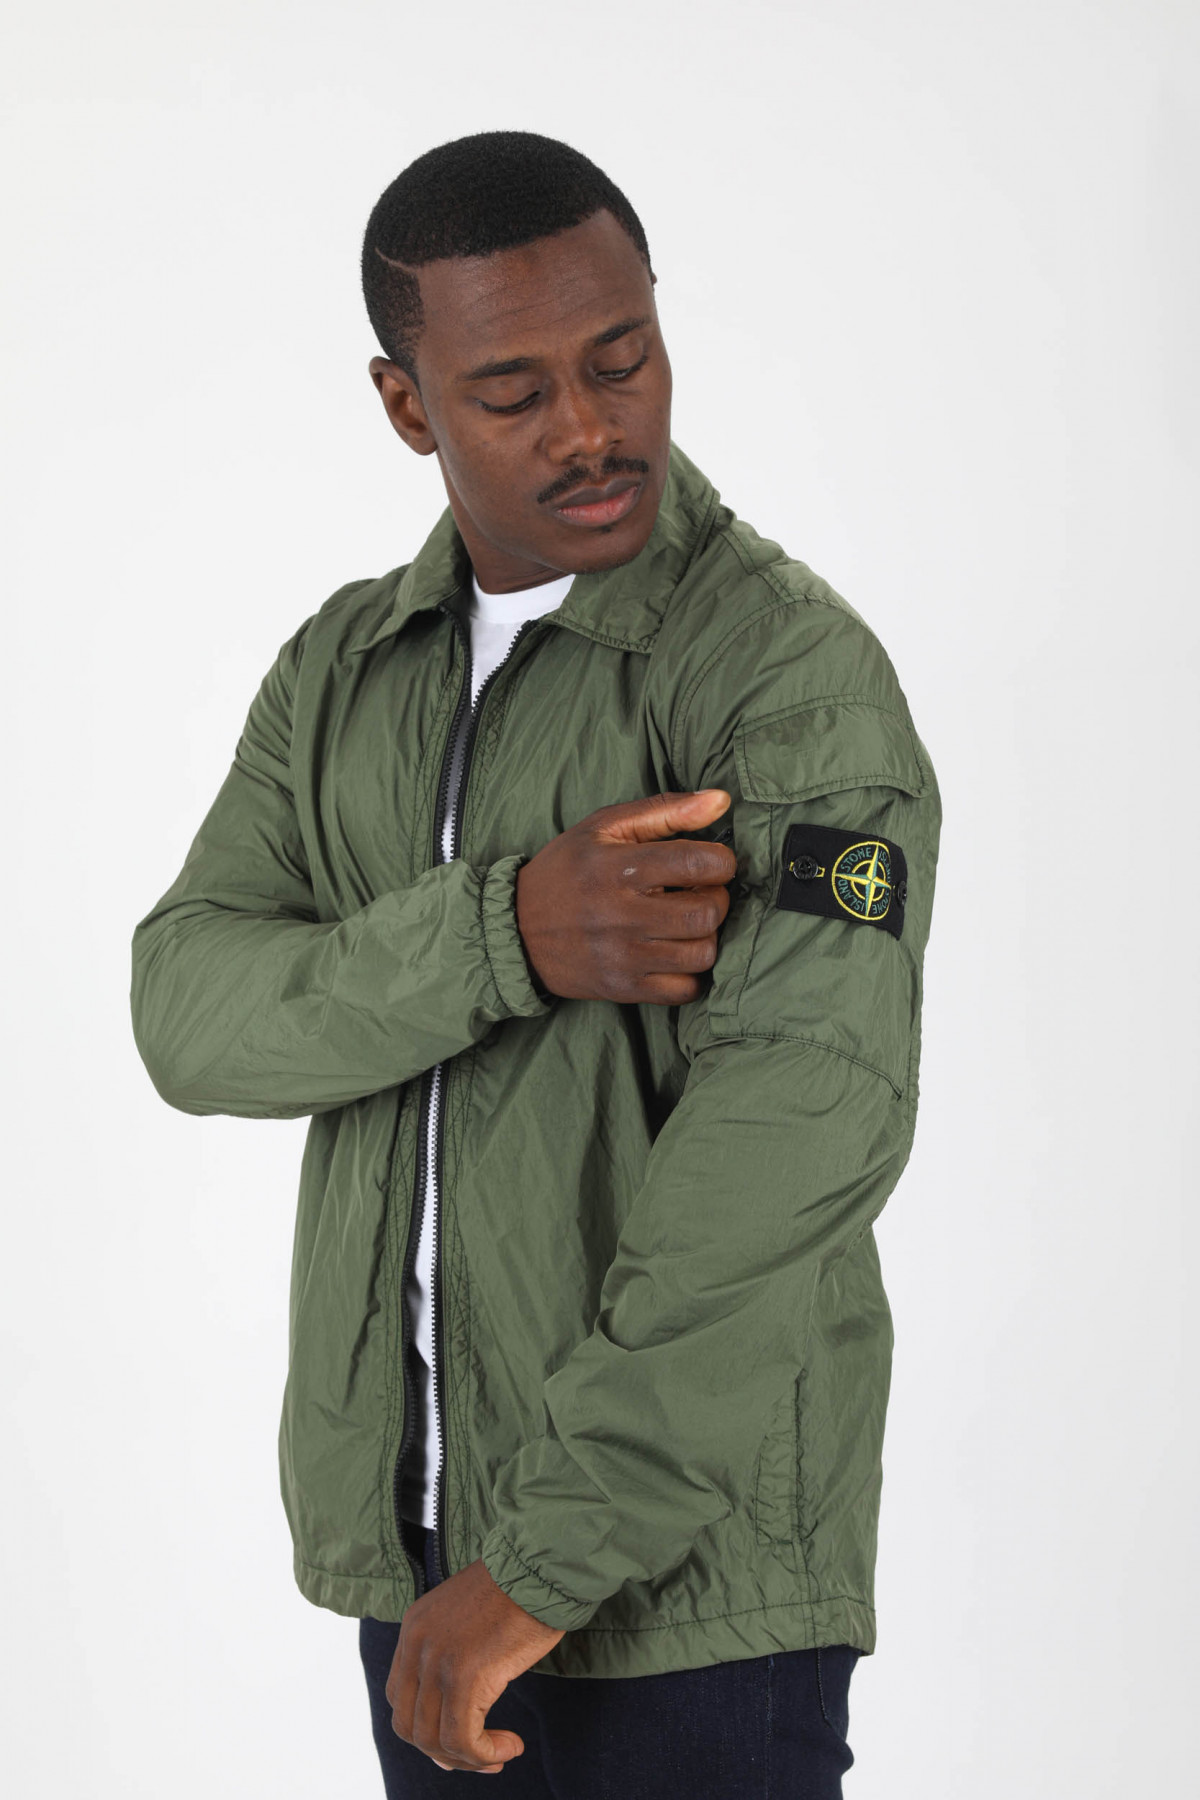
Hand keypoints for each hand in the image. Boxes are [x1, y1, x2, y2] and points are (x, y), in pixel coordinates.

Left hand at [385, 1557, 563, 1772]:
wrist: (540, 1565)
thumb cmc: (519, 1589)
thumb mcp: (470, 1618)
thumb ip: (454, 1654)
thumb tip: (459, 1709)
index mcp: (415, 1626)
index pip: (399, 1696)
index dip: (424, 1727)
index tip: (459, 1739)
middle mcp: (418, 1644)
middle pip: (408, 1725)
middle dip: (443, 1752)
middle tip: (479, 1757)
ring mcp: (438, 1660)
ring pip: (434, 1739)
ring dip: (468, 1758)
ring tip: (499, 1754)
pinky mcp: (466, 1676)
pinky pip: (463, 1738)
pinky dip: (485, 1754)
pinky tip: (510, 1745)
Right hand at [515, 789, 738, 1003]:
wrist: (516, 929)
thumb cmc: (567, 870)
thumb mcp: (605, 826)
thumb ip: (667, 810)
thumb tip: (723, 801)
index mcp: (618, 867)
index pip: (699, 864)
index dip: (721, 862)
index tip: (712, 863)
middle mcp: (621, 914)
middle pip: (707, 912)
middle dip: (717, 898)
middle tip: (700, 892)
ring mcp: (622, 956)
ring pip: (702, 953)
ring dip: (706, 936)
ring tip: (686, 923)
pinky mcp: (623, 988)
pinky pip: (685, 989)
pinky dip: (691, 973)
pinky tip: (675, 953)